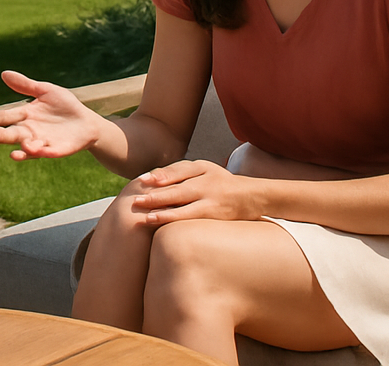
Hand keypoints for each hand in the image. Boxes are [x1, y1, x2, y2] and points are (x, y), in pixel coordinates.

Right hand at [0, 70, 102, 159]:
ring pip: (26, 146)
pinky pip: (45, 152)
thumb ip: (25, 85)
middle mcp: (29, 131)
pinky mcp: (55, 150)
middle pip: (9, 133)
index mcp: (24, 115)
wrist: (87, 122)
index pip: (4, 117)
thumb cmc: (65, 105)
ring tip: (14, 148)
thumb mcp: (45, 91)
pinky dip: (38, 152)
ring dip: (21, 147)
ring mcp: (41, 142)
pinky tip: (31, 151)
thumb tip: (4, 73)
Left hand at [129, 159, 262, 223]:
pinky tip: (160, 221)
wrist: (253, 196)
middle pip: (177, 186)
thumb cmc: (221, 184)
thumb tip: (153, 176)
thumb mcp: (205, 171)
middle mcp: (206, 179)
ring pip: (183, 201)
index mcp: (203, 167)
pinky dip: (174, 218)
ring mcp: (211, 196)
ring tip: (143, 213)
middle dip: (155, 193)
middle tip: (135, 199)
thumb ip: (182, 173)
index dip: (161, 175)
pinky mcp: (215, 212)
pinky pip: (191, 215)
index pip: (179, 169)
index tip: (143, 180)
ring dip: (161, 207)